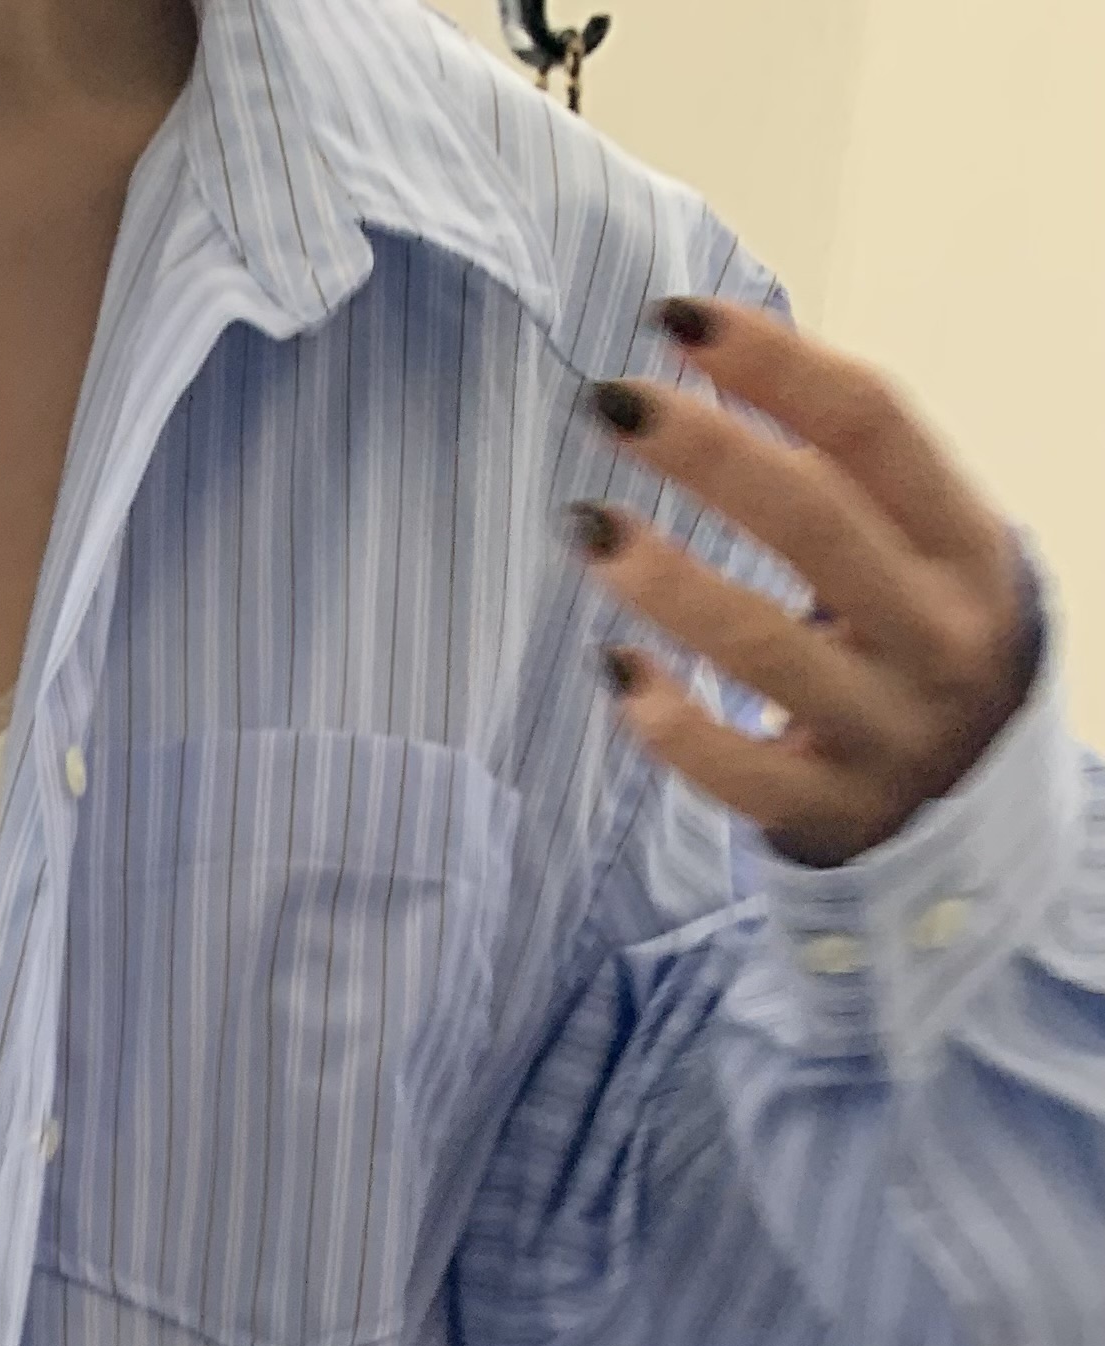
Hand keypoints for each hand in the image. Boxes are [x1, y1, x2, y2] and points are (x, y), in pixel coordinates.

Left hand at [569, 298, 1035, 868]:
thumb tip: (703, 360)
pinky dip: (669, 720)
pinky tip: (614, 667)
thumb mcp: (912, 542)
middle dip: (705, 451)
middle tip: (608, 402)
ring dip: (666, 580)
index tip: (675, 320)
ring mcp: (886, 729)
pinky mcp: (832, 812)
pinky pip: (738, 770)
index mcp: (963, 540)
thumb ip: (835, 468)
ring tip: (586, 524)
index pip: (871, 426)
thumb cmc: (909, 629)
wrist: (971, 786)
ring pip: (765, 646)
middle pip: (814, 521)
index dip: (775, 364)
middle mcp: (936, 632)